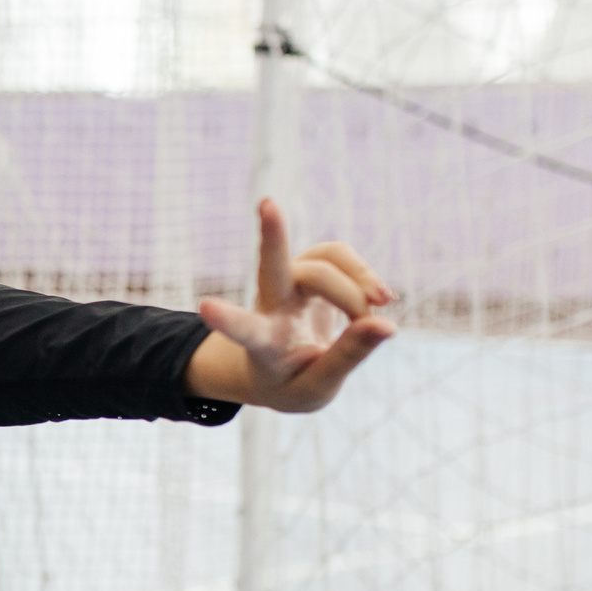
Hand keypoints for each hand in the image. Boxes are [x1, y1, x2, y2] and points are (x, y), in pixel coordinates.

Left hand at [188, 198, 395, 412]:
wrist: (285, 369)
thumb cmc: (294, 383)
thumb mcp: (317, 387)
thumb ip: (348, 357)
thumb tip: (386, 326)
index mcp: (263, 343)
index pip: (244, 330)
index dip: (228, 320)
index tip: (205, 307)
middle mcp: (271, 305)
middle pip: (272, 266)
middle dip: (272, 236)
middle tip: (267, 204)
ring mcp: (289, 282)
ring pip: (326, 263)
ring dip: (359, 284)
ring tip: (380, 310)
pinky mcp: (311, 269)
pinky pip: (341, 258)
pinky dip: (365, 277)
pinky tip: (381, 300)